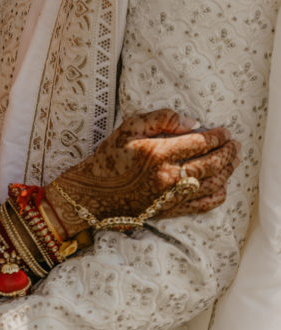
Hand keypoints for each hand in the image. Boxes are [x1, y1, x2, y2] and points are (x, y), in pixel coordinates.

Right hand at [47, 109, 239, 236]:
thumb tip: (191, 123)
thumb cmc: (111, 156)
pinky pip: (203, 205)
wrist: (95, 192)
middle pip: (211, 164)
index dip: (217, 137)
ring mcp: (172, 196)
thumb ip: (161, 119)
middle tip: (234, 144)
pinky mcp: (171, 210)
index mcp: (159, 153)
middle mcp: (169, 176)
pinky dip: (217, 194)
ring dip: (227, 171)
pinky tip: (220, 185)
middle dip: (228, 152)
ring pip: (212, 184)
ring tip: (233, 160)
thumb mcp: (129, 127)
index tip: (224, 131)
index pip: (200, 143)